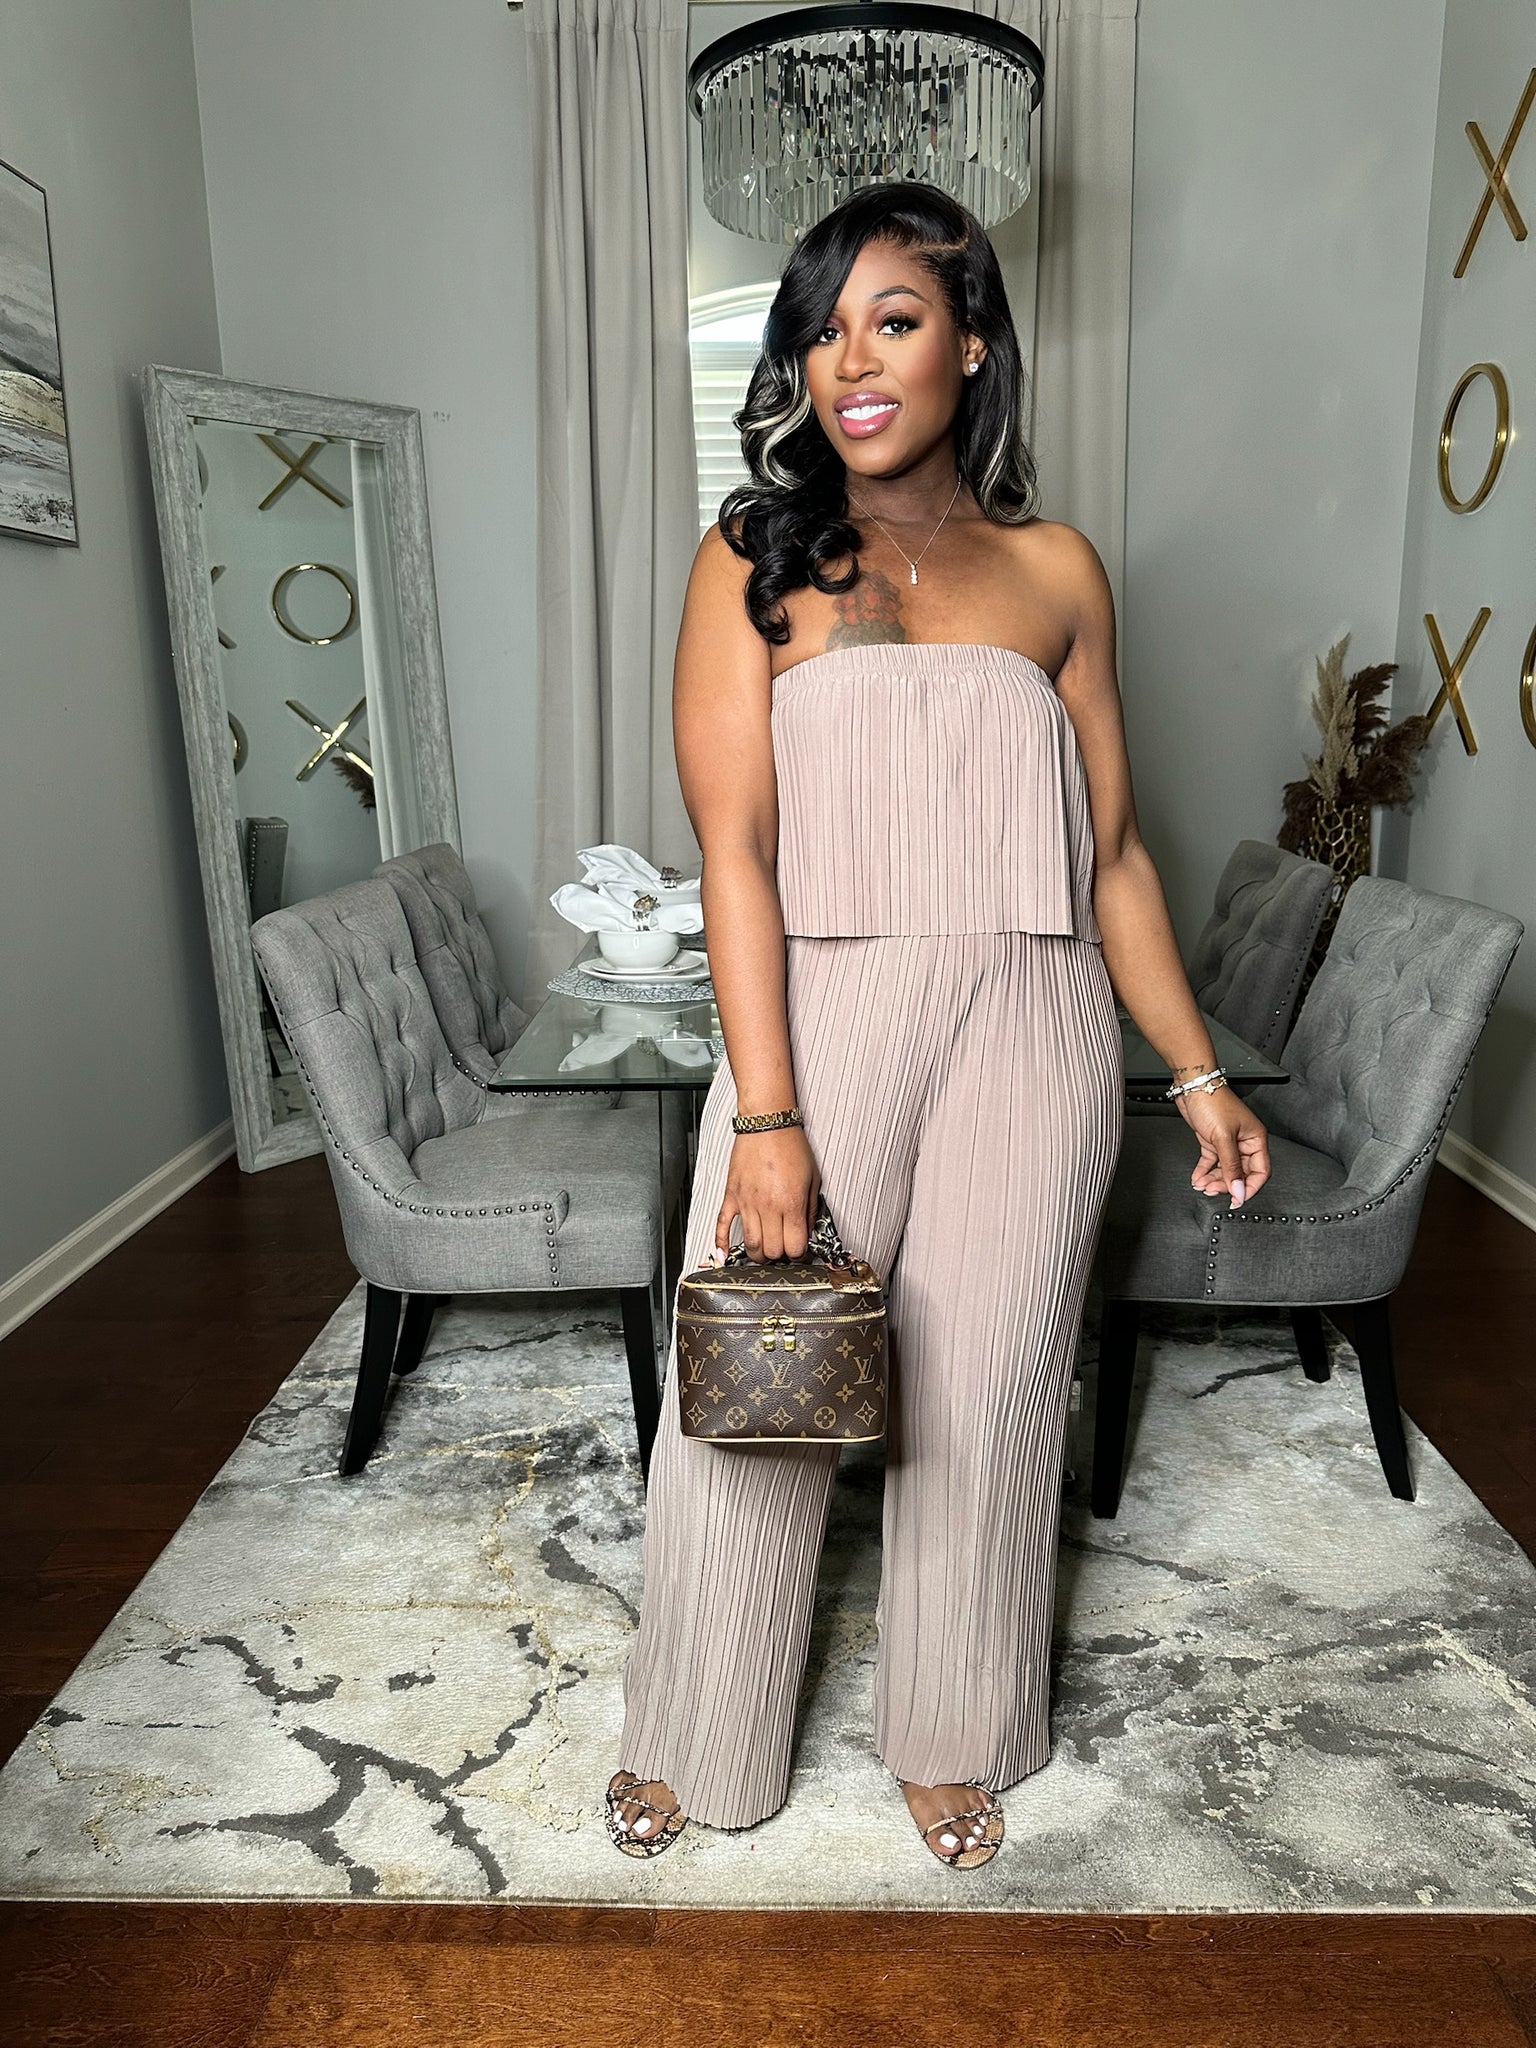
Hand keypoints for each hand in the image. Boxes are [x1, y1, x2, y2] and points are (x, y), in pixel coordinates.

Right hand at [708, 1127, 819, 1263]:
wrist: (767, 1124)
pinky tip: (725, 1254)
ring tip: (764, 1250)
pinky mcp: (732, 1196)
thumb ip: (810, 1209)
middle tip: (783, 1249)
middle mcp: (768, 1206)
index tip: (800, 1251)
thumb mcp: (813, 1178)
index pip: (795, 1247)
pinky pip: (722, 1225)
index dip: (800, 1254)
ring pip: (750, 1245)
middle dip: (780, 1255)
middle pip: (772, 1251)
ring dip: (758, 1254)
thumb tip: (807, 1232)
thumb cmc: (790, 1145)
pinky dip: (722, 1243)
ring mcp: (747, 1203)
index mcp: (791, 1203)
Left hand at [1176, 1084, 1270, 1206]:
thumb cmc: (1213, 1101)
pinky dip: (1205, 1171)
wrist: (1192, 1085)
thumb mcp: (1223, 1137)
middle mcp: (1244, 1142)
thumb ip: (1231, 1166)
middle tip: (1213, 1191)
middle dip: (1227, 1184)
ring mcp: (1228, 1142)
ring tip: (1202, 1185)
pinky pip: (1212, 1162)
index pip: (1260, 1172)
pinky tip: (1198, 1177)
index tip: (1237, 1199)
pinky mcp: (1213, 1140)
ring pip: (1225, 1169)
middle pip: (1241, 1173)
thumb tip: (1239, 1189)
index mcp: (1256, 1139)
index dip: (1250, 1187)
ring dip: (1214, 1180)